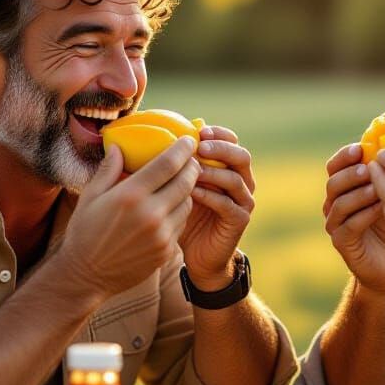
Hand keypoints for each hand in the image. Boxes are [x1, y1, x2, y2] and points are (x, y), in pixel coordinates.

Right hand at [57, 139, 199, 301]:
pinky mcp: (167, 250)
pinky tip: (170, 207)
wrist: (87, 276)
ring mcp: (162, 235)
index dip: (182, 149)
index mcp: (130, 195)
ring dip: (188, 190)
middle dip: (192, 166)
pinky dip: (179, 212)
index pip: (168, 164)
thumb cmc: (85, 232)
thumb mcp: (90, 197)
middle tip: (191, 159)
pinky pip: (181, 223)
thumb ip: (108, 169)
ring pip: (188, 203)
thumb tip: (119, 146)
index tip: (187, 140)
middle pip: (186, 182)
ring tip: (181, 182)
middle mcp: (151, 214)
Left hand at [178, 126, 255, 288]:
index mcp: (228, 168)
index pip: (231, 142)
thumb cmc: (182, 216)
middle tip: (200, 146)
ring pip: (237, 179)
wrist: (197, 254)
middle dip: (221, 148)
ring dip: (215, 172)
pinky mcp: (239, 220)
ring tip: (194, 169)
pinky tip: (192, 193)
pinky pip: (228, 204)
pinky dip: (211, 196)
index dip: (219, 134)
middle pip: (241, 156)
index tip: (199, 130)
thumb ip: (168, 166)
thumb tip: (142, 140)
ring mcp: (242, 202)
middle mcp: (240, 182)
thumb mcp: (174, 187)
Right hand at [323, 143, 384, 294]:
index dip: (345, 155)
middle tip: (369, 168)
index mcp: (346, 188)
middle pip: (333, 182)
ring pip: (338, 203)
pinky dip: (362, 215)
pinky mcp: (342, 243)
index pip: (336, 165)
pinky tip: (380, 209)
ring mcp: (336, 224)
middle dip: (350, 173)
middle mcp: (335, 204)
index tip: (361, 147)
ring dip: (357, 193)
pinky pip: (347, 226)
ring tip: (377, 187)